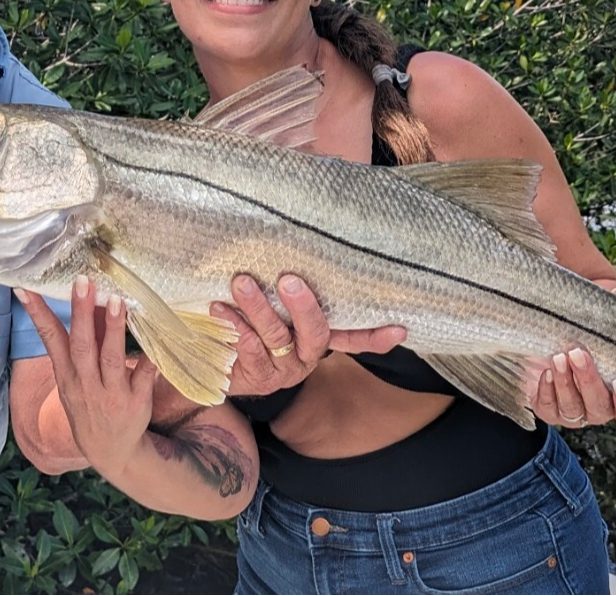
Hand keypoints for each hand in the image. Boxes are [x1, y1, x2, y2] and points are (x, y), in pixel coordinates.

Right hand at [15, 277, 156, 479]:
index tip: (28, 289)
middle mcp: (86, 384)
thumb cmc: (91, 404)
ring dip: (113, 329)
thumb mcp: (76, 378)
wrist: (113, 453)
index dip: (39, 315)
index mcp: (67, 375)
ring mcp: (111, 394)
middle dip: (81, 313)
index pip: (50, 340)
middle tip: (83, 282)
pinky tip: (154, 333)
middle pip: (82, 345)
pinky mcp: (137, 402)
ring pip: (111, 358)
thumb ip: (84, 342)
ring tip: (116, 300)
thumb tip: (91, 298)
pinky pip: (143, 375)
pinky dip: (147, 357)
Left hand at [210, 273, 405, 397]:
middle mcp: (306, 354)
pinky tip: (220, 307)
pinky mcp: (257, 377)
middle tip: (288, 280)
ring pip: (276, 336)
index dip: (375, 335)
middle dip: (303, 306)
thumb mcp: (272, 302)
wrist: (215, 360)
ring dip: (258, 306)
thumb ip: (288, 286)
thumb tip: (292, 237)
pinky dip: (235, 325)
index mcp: (317, 336)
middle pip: (316, 332)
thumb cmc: (249, 318)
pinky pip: (249, 349)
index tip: (399, 329)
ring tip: (241, 282)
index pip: (353, 336)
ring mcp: (283, 368)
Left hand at [531, 346, 615, 437]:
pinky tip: (546, 372)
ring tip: (558, 358)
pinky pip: (549, 407)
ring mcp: (572, 414)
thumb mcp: (587, 339)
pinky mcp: (548, 412)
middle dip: (589, 381)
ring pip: (573, 407)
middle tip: (578, 354)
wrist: (532, 345)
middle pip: (600, 407)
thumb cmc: (570, 341)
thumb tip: (614, 324)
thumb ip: (602, 342)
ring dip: (565, 382)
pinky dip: (548, 388)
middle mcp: (596, 409)